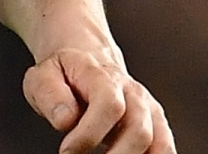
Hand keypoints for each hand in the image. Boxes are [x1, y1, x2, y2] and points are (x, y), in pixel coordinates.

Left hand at [23, 46, 173, 153]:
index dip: (89, 134)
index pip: (109, 105)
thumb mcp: (42, 76)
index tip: (67, 151)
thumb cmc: (64, 73)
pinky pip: (165, 149)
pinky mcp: (156, 126)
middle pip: (139, 130)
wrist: (85, 61)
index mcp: (104, 76)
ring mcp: (148, 109)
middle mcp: (133, 93)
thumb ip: (50, 94)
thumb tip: (65, 119)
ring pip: (158, 143)